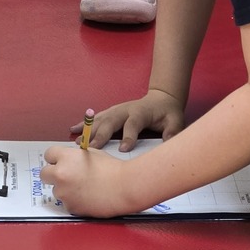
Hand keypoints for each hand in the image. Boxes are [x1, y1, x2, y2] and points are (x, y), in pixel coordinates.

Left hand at [41, 145, 133, 217]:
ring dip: (65, 189)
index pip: (48, 155)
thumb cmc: (112, 168)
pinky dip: (74, 202)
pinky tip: (87, 198)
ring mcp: (64, 192)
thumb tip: (67, 160)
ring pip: (56, 190)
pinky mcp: (71, 207)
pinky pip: (67, 203)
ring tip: (83, 188)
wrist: (124, 187)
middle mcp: (61, 174)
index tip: (60, 162)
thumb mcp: (90, 153)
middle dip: (53, 175)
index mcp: (65, 157)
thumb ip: (74, 156)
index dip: (56, 159)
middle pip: (44, 174)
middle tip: (65, 177)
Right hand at [69, 88, 184, 151]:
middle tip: (91, 148)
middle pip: (110, 121)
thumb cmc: (167, 113)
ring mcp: (116, 110)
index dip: (128, 136)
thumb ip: (172, 132)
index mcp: (140, 112)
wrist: (161, 99)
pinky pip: (96, 118)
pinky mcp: (111, 112)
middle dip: (100, 135)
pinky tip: (74, 129)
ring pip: (100, 119)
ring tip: (77, 141)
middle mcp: (125, 110)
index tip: (122, 150)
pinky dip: (84, 123)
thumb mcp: (175, 122)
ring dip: (88, 130)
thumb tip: (168, 144)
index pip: (133, 124)